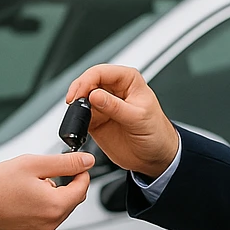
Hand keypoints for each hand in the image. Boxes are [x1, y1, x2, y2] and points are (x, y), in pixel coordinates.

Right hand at [0, 152, 93, 229]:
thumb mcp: (35, 165)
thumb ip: (65, 163)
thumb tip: (87, 161)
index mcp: (55, 206)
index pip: (82, 188)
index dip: (81, 173)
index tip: (75, 164)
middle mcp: (51, 223)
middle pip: (71, 200)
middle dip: (64, 185)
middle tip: (44, 174)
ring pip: (58, 210)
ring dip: (52, 197)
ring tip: (29, 187)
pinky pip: (45, 219)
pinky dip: (41, 208)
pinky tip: (24, 199)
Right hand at [65, 65, 179, 179]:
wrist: (155, 157)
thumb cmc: (156, 133)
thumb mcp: (138, 118)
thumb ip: (115, 107)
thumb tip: (94, 95)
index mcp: (128, 80)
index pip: (101, 72)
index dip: (87, 81)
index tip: (79, 94)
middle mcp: (114, 89)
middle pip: (88, 82)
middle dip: (78, 91)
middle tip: (73, 103)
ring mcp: (103, 104)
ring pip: (81, 97)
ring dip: (76, 105)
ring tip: (77, 116)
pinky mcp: (96, 120)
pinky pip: (80, 115)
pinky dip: (76, 119)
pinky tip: (78, 125)